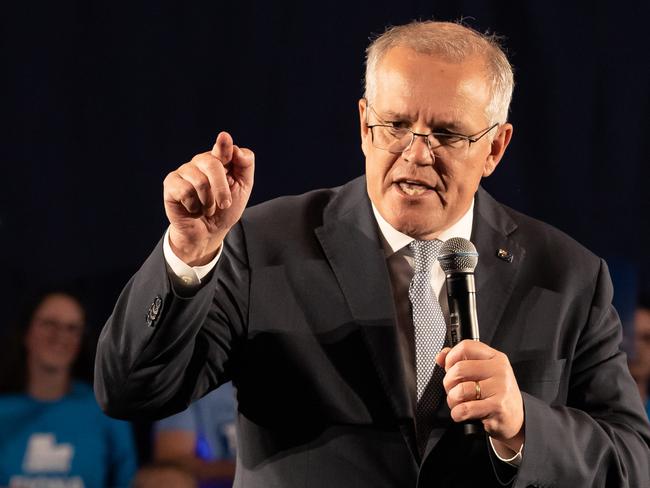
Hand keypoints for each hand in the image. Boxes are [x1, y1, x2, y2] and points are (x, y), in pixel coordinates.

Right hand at [163, 131, 253, 264]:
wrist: (208, 232)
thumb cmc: (225, 209)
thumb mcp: (242, 188)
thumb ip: (244, 166)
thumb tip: (236, 149)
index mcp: (219, 160)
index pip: (223, 147)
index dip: (224, 145)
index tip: (225, 138)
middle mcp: (200, 161)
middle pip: (212, 163)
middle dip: (222, 189)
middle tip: (225, 204)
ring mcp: (184, 171)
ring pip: (200, 181)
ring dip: (209, 202)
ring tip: (208, 209)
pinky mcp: (171, 183)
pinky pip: (186, 191)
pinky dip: (195, 207)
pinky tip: (194, 209)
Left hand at [435, 340, 523, 454]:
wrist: (516, 418)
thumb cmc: (495, 393)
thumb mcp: (482, 372)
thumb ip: (460, 361)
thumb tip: (440, 356)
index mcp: (495, 357)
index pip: (465, 347)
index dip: (451, 358)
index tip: (450, 368)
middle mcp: (499, 370)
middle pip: (459, 369)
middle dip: (449, 383)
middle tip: (453, 390)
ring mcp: (500, 388)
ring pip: (460, 390)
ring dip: (453, 400)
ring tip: (459, 403)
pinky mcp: (497, 407)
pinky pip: (465, 408)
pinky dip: (457, 413)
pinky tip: (462, 413)